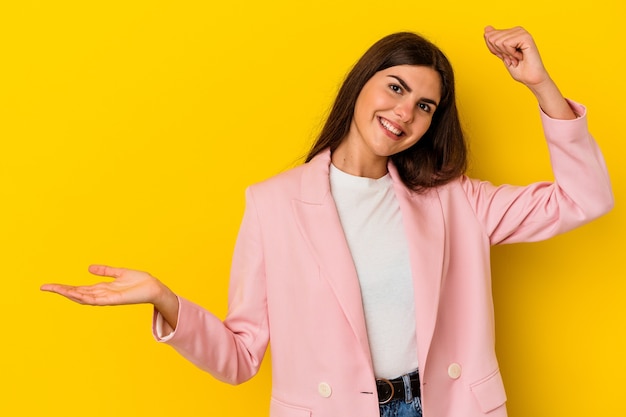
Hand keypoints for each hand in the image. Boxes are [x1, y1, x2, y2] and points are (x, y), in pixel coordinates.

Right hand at [41, 265, 167, 306]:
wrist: (154, 287)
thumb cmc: (139, 281)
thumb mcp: (119, 273)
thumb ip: (105, 271)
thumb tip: (89, 268)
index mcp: (102, 288)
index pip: (79, 288)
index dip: (64, 287)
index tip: (49, 285)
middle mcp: (102, 294)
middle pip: (77, 293)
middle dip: (61, 291)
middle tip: (45, 287)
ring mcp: (107, 298)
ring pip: (83, 297)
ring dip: (69, 293)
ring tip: (55, 289)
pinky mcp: (114, 300)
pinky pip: (97, 299)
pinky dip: (85, 296)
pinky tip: (75, 293)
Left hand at [483, 26, 549, 87]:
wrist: (530, 78)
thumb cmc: (518, 68)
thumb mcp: (501, 54)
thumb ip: (494, 41)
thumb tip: (487, 28)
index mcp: (511, 32)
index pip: (489, 36)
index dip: (493, 50)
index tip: (506, 56)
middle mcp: (517, 30)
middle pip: (492, 38)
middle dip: (499, 52)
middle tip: (511, 58)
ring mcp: (522, 32)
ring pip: (499, 41)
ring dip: (506, 54)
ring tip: (516, 58)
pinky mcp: (526, 37)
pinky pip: (507, 43)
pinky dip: (511, 54)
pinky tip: (520, 56)